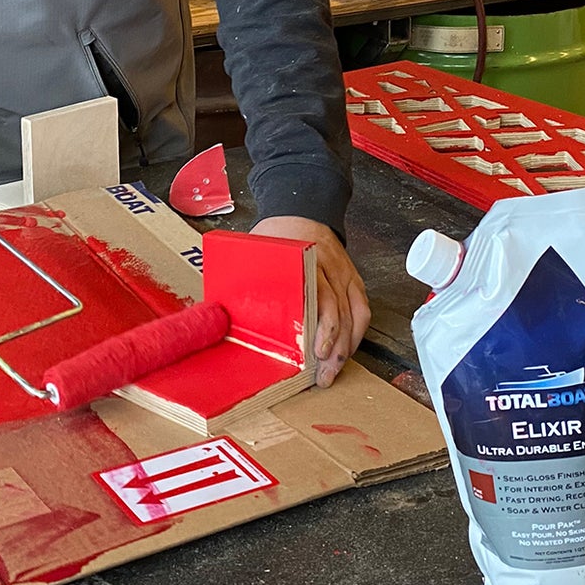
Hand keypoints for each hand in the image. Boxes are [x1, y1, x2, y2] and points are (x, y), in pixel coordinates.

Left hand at [248, 215, 369, 386]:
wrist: (301, 209)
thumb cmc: (275, 234)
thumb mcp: (256, 252)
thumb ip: (247, 281)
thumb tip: (223, 314)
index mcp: (303, 260)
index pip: (319, 297)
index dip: (320, 328)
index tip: (314, 352)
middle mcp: (328, 267)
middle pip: (339, 312)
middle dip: (334, 349)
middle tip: (324, 376)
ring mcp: (344, 272)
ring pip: (355, 313)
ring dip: (347, 346)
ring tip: (334, 370)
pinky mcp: (353, 278)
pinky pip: (362, 308)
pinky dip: (357, 332)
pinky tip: (347, 350)